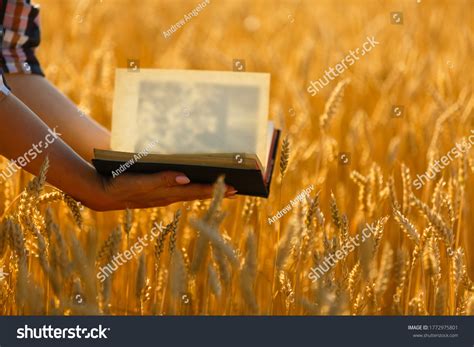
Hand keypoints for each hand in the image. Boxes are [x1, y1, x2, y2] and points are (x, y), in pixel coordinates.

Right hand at [85, 171, 236, 210]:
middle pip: (196, 193)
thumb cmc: (120, 185)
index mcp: (167, 193)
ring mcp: (161, 196)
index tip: (234, 188)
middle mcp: (167, 196)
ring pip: (188, 193)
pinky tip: (191, 185)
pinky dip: (190, 189)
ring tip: (219, 188)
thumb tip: (186, 178)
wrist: (101, 194)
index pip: (197, 191)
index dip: (215, 189)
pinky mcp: (154, 194)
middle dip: (216, 191)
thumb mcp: (141, 182)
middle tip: (235, 190)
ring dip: (204, 190)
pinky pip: (178, 192)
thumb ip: (162, 180)